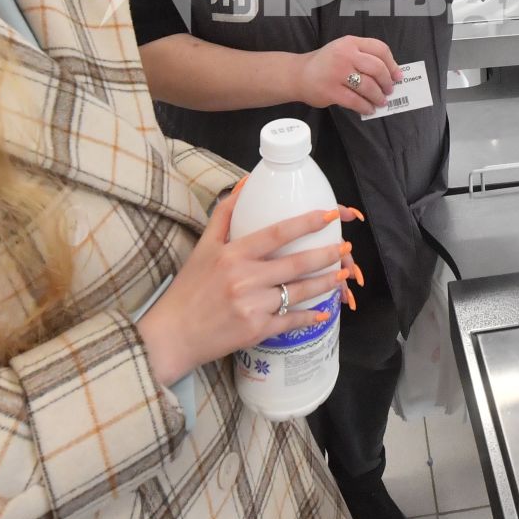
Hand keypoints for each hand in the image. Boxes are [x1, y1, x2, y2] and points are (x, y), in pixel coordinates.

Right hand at [136, 189, 363, 385]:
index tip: (330, 214)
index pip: (277, 233)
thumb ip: (225, 214)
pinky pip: (291, 321)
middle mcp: (245, 278)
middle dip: (327, 254)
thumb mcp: (203, 246)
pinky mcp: (256, 331)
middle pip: (296, 263)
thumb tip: (246, 182)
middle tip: (346, 247)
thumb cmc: (189, 289)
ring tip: (342, 274)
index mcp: (233, 254)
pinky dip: (310, 316)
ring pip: (299, 292)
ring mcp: (253, 306)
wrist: (172, 335)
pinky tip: (324, 311)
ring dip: (325, 283)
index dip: (307, 222)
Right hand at [295, 36, 399, 114]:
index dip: (392, 64)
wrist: (298, 74)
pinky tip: (369, 109)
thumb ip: (363, 56)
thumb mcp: (343, 50)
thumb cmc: (326, 63)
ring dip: (378, 97)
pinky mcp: (331, 91)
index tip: (397, 76)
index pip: (380, 49)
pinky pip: (355, 101)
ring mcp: (337, 73)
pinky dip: (365, 107)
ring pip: (368, 87)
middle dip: (387, 82)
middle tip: (389, 90)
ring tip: (381, 101)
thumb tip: (390, 74)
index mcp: (350, 42)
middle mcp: (345, 55)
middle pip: (377, 68)